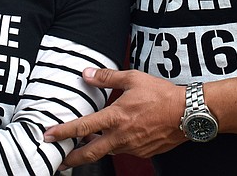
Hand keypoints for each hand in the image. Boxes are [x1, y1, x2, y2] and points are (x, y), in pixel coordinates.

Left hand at [42, 68, 186, 167]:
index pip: (83, 127)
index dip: (63, 131)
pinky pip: (123, 150)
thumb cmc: (161, 95)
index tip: (47, 135)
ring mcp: (132, 147)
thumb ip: (107, 77)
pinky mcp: (143, 152)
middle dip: (71, 158)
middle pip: (90, 153)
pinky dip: (115, 145)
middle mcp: (121, 137)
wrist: (188, 113)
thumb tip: (86, 74)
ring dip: (94, 149)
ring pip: (107, 151)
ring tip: (84, 144)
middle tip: (58, 162)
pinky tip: (116, 137)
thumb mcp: (133, 79)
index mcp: (116, 117)